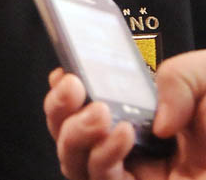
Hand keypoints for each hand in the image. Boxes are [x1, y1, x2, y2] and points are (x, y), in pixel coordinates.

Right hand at [44, 50, 205, 179]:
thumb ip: (177, 77)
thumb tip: (153, 120)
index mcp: (149, 120)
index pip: (92, 108)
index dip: (68, 93)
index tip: (64, 72)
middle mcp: (140, 152)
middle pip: (73, 138)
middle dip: (59, 111)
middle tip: (69, 84)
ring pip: (76, 165)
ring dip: (72, 133)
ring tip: (97, 109)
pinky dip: (101, 156)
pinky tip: (120, 131)